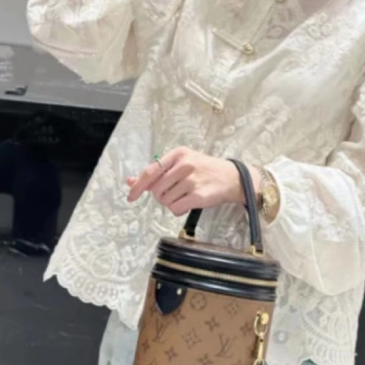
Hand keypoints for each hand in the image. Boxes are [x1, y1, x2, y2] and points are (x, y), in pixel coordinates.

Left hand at [126, 147, 245, 216]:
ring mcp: (192, 180)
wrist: (233, 178)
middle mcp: (185, 165)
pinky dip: (178, 210)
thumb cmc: (205, 170)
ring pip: (165, 201)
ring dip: (171, 203)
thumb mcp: (182, 163)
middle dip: (161, 196)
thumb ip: (158, 172)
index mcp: (179, 153)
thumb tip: (130, 181)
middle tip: (173, 193)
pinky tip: (188, 203)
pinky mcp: (198, 196)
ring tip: (184, 196)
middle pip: (157, 189)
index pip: (150, 171)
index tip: (131, 196)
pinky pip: (175, 209)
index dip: (138, 186)